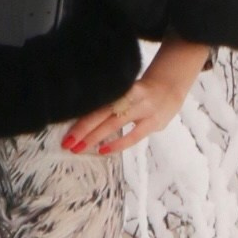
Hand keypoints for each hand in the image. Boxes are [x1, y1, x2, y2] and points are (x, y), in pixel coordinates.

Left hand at [61, 40, 208, 157]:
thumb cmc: (140, 91)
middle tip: (67, 143)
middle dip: (83, 129)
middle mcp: (131, 96)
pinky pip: (133, 136)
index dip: (81, 117)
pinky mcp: (153, 122)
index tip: (67, 130)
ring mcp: (143, 109)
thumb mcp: (125, 90)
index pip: (98, 103)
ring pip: (114, 123)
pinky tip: (102, 150)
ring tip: (79, 148)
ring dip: (94, 137)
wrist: (171, 87)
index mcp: (121, 86)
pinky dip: (117, 144)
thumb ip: (109, 101)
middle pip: (102, 112)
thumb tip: (82, 117)